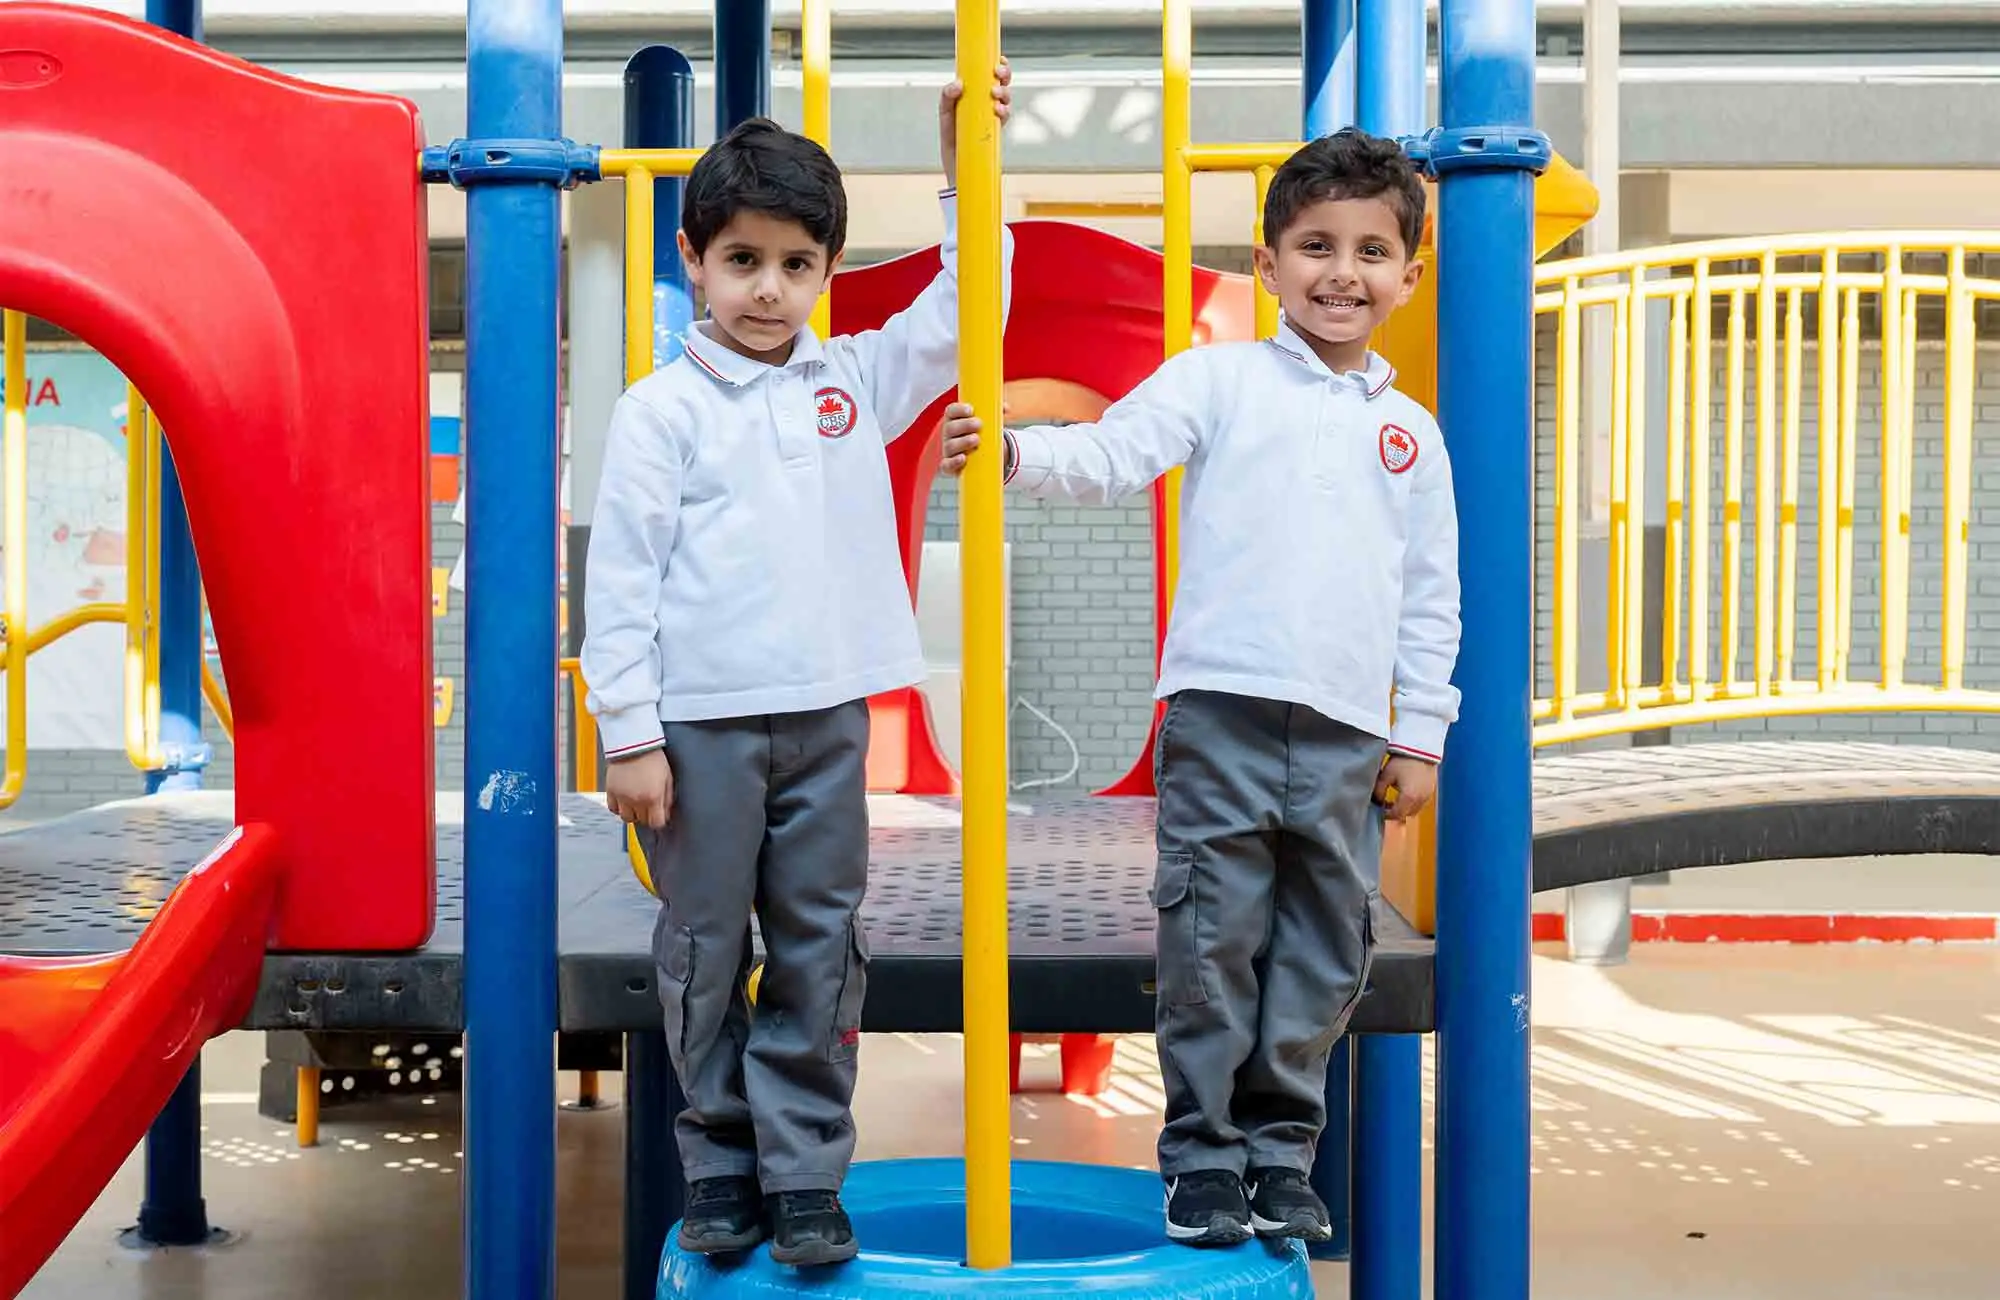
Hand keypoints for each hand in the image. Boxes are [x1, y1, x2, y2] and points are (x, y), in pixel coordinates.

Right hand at [606, 748, 673, 828]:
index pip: (656, 823)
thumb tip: (666, 812)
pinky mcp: (611, 791)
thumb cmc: (652, 756)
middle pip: (641, 820)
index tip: (659, 816)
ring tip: (636, 803)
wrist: (633, 742)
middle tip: (649, 806)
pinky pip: (613, 808)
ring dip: (632, 813)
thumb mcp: (668, 778)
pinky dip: (619, 807)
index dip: (659, 820)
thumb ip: (667, 798)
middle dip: (647, 815)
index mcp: (653, 797)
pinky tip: (625, 800)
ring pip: (626, 818)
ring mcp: (622, 796)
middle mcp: (636, 799)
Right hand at [938, 400, 1008, 475]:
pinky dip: (953, 462)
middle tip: (979, 424)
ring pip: (950, 445)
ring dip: (963, 442)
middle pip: (950, 427)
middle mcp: (949, 434)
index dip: (959, 410)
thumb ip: (996, 412)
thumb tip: (1006, 408)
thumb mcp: (988, 422)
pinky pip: (947, 465)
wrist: (979, 455)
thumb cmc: (981, 434)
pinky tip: (963, 458)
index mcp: (954, 420)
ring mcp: (948, 449)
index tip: (970, 410)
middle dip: (964, 425)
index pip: (951, 411)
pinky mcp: (950, 465)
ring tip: (976, 440)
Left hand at [939, 58, 1011, 188]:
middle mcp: (987, 102)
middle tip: (997, 73)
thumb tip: (958, 84)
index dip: (998, 65)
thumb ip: (947, 96)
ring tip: (995, 94)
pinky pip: (1005, 116)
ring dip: (1004, 92)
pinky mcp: (997, 130)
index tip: (998, 59)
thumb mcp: (944, 112)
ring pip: (1006, 98)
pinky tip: (998, 109)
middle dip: (1004, 74)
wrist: (956, 164)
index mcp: (976, 93)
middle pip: (1002, 82)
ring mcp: (994, 116)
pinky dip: (1004, 111)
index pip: (990, 74)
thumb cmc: (951, 136)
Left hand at [1373, 754, 1436, 820]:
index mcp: (1408, 798)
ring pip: (1415, 809)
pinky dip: (1414, 802)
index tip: (1379, 810)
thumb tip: (1376, 800)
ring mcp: (1428, 794)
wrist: (1420, 747)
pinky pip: (1422, 801)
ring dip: (1406, 808)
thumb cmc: (1402, 760)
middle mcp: (1420, 799)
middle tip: (1386, 806)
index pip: (1396, 815)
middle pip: (1406, 814)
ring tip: (1396, 799)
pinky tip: (1406, 792)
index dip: (1386, 815)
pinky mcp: (1431, 788)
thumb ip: (1379, 790)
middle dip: (1396, 812)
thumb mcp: (1386, 775)